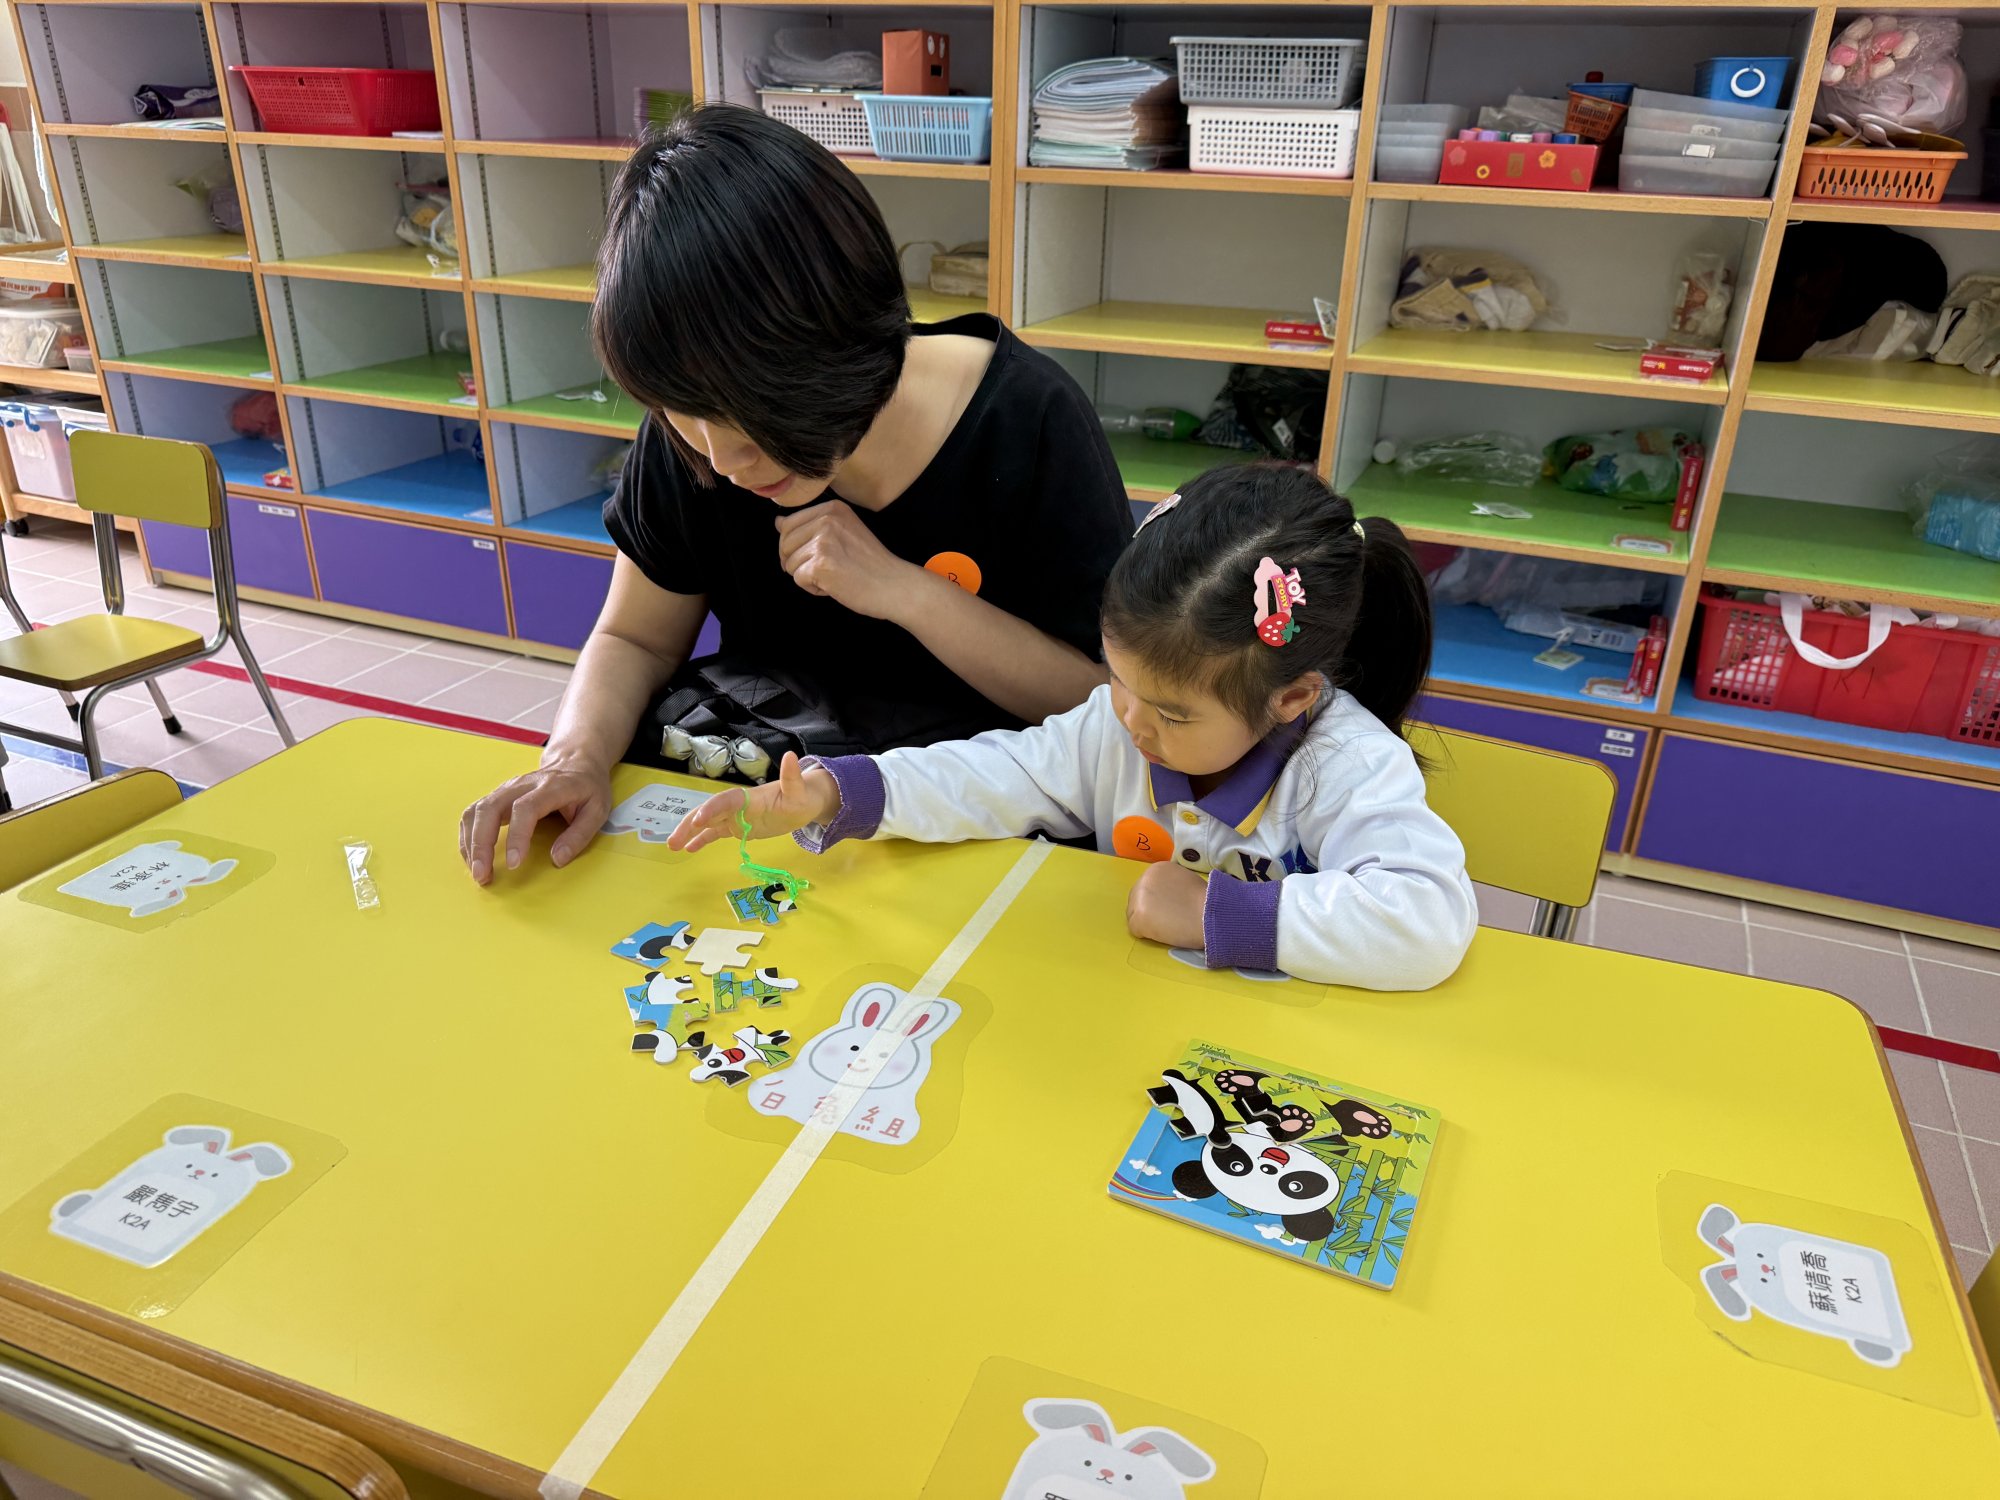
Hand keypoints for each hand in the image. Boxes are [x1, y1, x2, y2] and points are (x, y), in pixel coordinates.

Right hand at [460, 759, 610, 883]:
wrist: (575, 763)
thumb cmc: (587, 788)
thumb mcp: (597, 810)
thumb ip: (579, 835)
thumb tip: (557, 859)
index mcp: (550, 786)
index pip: (525, 809)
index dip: (516, 836)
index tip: (513, 863)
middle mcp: (522, 785)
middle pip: (490, 808)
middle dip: (481, 844)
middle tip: (483, 874)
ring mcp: (506, 789)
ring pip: (476, 811)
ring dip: (470, 843)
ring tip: (477, 871)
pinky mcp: (498, 796)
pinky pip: (474, 814)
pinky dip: (468, 837)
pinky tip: (473, 857)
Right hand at [667, 752, 839, 853]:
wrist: (804, 804)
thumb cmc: (802, 797)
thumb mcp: (799, 791)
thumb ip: (792, 778)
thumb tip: (791, 756)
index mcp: (748, 796)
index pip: (726, 800)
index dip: (711, 809)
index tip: (698, 820)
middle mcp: (736, 805)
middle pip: (708, 811)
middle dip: (690, 824)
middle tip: (674, 840)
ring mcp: (734, 816)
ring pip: (706, 823)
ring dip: (688, 833)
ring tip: (673, 846)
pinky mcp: (736, 827)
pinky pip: (714, 833)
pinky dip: (701, 840)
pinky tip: (688, 849)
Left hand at [774, 501, 923, 620]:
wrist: (896, 586)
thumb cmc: (872, 565)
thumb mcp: (844, 533)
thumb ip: (811, 526)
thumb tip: (778, 522)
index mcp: (832, 509)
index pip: (788, 524)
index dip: (797, 547)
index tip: (821, 557)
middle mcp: (827, 520)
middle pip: (785, 544)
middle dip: (800, 563)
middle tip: (830, 569)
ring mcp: (824, 541)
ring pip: (789, 564)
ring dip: (809, 577)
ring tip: (836, 577)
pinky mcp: (821, 564)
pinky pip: (798, 579)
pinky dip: (814, 589)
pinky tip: (835, 586)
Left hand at [1126, 862, 1208, 950]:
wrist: (1210, 914)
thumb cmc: (1205, 900)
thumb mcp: (1185, 880)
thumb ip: (1170, 885)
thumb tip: (1165, 896)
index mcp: (1156, 869)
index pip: (1146, 888)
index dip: (1156, 901)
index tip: (1169, 909)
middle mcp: (1143, 879)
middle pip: (1136, 900)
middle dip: (1148, 911)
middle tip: (1166, 920)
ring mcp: (1139, 898)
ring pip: (1133, 915)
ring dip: (1147, 923)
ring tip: (1167, 927)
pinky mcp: (1138, 918)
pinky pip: (1135, 930)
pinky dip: (1147, 935)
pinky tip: (1163, 933)